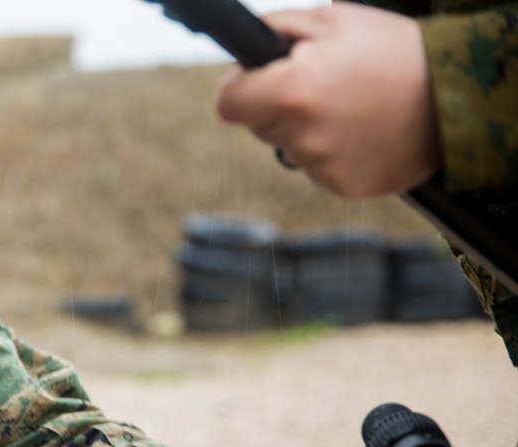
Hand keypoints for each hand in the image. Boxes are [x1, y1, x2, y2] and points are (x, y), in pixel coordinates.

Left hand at [215, 4, 440, 197]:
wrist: (456, 96)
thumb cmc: (392, 50)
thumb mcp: (330, 21)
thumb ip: (274, 32)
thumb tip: (242, 53)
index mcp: (294, 91)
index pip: (229, 104)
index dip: (238, 88)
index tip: (250, 81)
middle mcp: (303, 136)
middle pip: (258, 125)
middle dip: (276, 104)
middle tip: (320, 85)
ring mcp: (323, 166)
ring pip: (288, 147)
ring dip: (305, 129)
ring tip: (350, 106)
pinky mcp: (342, 187)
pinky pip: (316, 168)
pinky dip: (331, 152)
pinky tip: (361, 132)